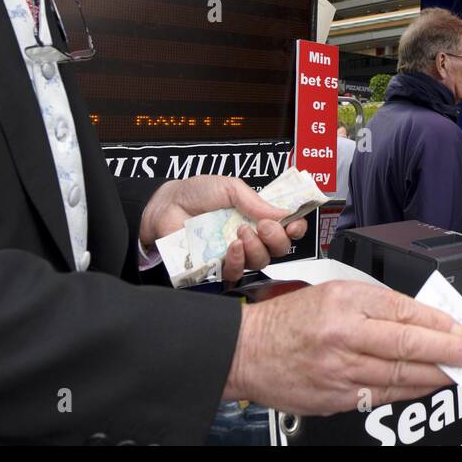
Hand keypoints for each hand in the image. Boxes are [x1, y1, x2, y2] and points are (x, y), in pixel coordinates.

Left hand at [139, 176, 306, 281]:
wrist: (165, 205)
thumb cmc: (196, 193)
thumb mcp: (230, 188)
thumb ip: (255, 201)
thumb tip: (284, 213)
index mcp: (257, 215)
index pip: (287, 227)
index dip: (295, 228)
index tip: (293, 223)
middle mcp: (251, 236)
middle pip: (280, 248)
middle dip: (278, 238)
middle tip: (264, 226)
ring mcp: (235, 253)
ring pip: (261, 262)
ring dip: (257, 248)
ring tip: (241, 232)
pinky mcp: (218, 266)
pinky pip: (237, 273)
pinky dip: (238, 261)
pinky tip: (232, 247)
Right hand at [224, 281, 461, 414]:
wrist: (247, 351)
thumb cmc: (288, 319)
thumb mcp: (332, 292)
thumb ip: (374, 303)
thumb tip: (417, 315)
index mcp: (344, 303)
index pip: (402, 310)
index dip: (436, 320)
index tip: (458, 325)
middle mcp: (342, 336)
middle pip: (406, 344)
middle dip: (446, 350)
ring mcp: (339, 371)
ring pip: (398, 375)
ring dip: (433, 374)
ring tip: (456, 372)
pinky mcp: (335, 398)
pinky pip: (380, 396)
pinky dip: (407, 391)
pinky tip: (424, 385)